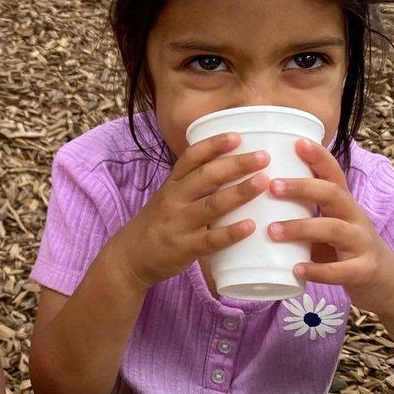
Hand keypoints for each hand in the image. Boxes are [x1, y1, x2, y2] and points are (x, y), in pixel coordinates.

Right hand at [112, 133, 272, 288]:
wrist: (129, 257)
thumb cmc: (157, 224)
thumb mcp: (168, 197)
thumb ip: (193, 184)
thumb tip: (231, 169)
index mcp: (172, 184)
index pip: (191, 158)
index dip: (213, 145)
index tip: (236, 136)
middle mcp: (174, 199)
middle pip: (206, 176)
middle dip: (236, 164)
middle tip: (263, 157)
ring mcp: (179, 224)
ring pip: (212, 204)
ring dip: (239, 192)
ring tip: (264, 182)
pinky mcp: (184, 248)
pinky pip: (210, 240)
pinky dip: (231, 232)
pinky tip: (251, 226)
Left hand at [267, 139, 393, 313]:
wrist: (388, 282)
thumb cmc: (347, 249)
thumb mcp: (330, 224)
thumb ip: (304, 212)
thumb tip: (258, 197)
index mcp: (344, 204)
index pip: (334, 173)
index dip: (318, 157)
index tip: (296, 142)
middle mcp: (355, 217)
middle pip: (332, 194)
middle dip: (302, 187)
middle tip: (272, 185)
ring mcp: (362, 243)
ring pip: (333, 229)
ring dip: (301, 228)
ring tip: (272, 231)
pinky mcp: (364, 270)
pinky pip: (341, 270)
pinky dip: (318, 270)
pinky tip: (296, 270)